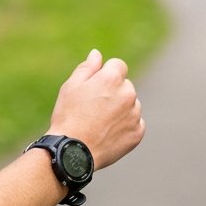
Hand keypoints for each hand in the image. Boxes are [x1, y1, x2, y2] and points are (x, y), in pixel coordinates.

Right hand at [48, 48, 144, 169]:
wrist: (73, 151)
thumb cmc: (68, 116)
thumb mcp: (71, 87)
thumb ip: (87, 68)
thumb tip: (97, 54)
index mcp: (111, 78)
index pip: (118, 65)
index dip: (105, 74)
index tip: (95, 87)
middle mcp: (128, 93)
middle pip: (125, 86)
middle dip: (113, 92)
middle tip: (93, 108)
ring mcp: (135, 114)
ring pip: (131, 104)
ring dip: (120, 109)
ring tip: (99, 123)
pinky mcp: (137, 133)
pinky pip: (135, 123)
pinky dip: (125, 126)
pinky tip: (108, 132)